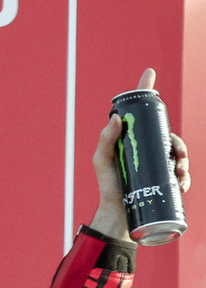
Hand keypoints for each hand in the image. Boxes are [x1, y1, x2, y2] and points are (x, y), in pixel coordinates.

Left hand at [89, 68, 190, 241]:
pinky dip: (185, 177)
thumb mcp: (102, 162)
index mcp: (132, 139)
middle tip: (178, 153)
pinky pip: (181, 173)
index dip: (146, 91)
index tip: (149, 72)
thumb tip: (116, 118)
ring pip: (178, 154)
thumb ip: (106, 140)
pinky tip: (182, 183)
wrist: (118, 216)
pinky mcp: (164, 180)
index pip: (140, 112)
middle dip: (177, 142)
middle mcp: (146, 148)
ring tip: (179, 172)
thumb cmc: (108, 187)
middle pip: (167, 135)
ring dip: (184, 160)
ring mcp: (156, 164)